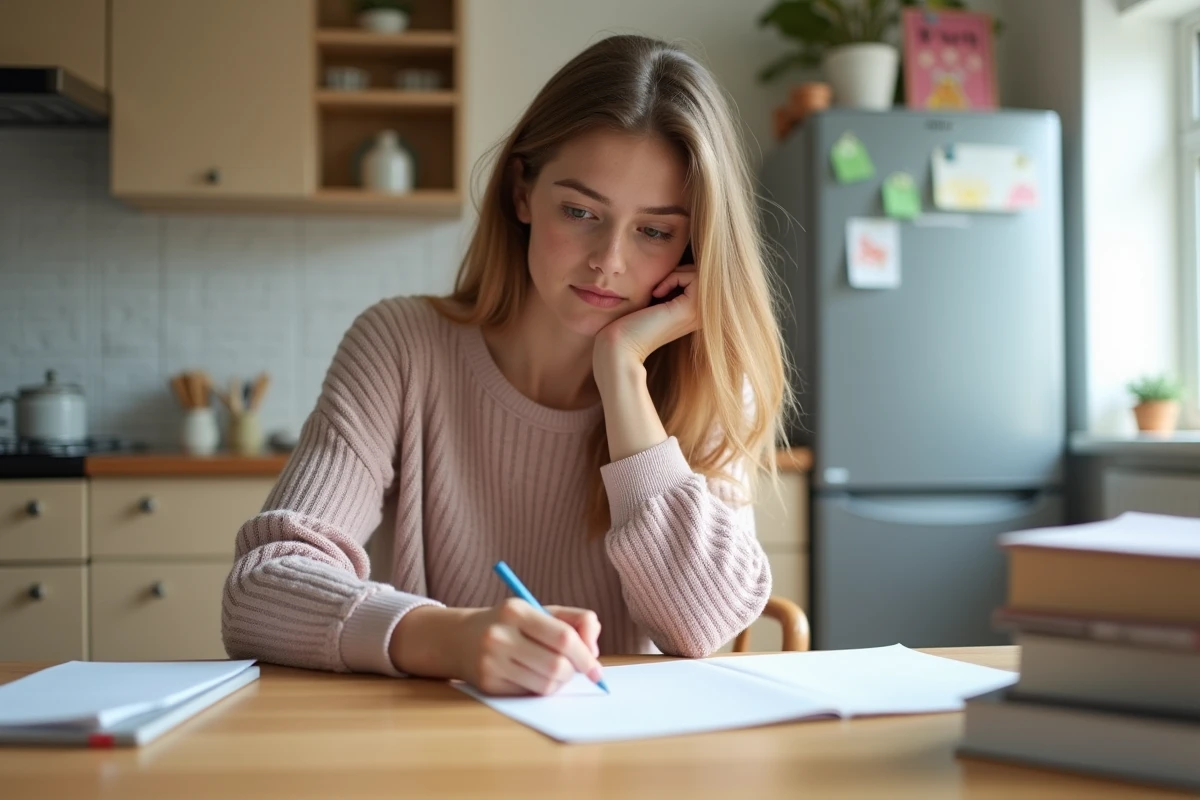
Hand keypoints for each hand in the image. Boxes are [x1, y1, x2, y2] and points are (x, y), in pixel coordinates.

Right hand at [458, 599, 603, 695]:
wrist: (461, 638)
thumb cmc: (512, 624)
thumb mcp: (541, 611)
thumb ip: (576, 621)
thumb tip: (594, 651)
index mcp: (516, 611)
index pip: (564, 638)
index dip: (586, 656)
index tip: (596, 669)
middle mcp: (500, 636)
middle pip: (557, 666)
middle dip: (573, 672)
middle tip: (572, 668)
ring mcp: (491, 662)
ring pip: (546, 685)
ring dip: (558, 683)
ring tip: (552, 671)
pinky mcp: (488, 684)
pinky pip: (529, 695)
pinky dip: (540, 689)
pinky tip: (531, 677)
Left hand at [594, 264, 698, 364]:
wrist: (624, 345)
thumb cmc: (635, 323)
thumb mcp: (661, 300)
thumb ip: (676, 286)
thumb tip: (684, 260)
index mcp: (701, 315)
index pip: (702, 278)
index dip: (682, 274)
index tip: (660, 289)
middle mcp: (707, 316)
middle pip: (704, 273)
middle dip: (681, 272)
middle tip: (659, 288)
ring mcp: (702, 313)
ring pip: (701, 272)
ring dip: (675, 274)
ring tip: (658, 291)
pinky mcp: (692, 308)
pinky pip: (692, 275)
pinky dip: (672, 277)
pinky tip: (657, 294)